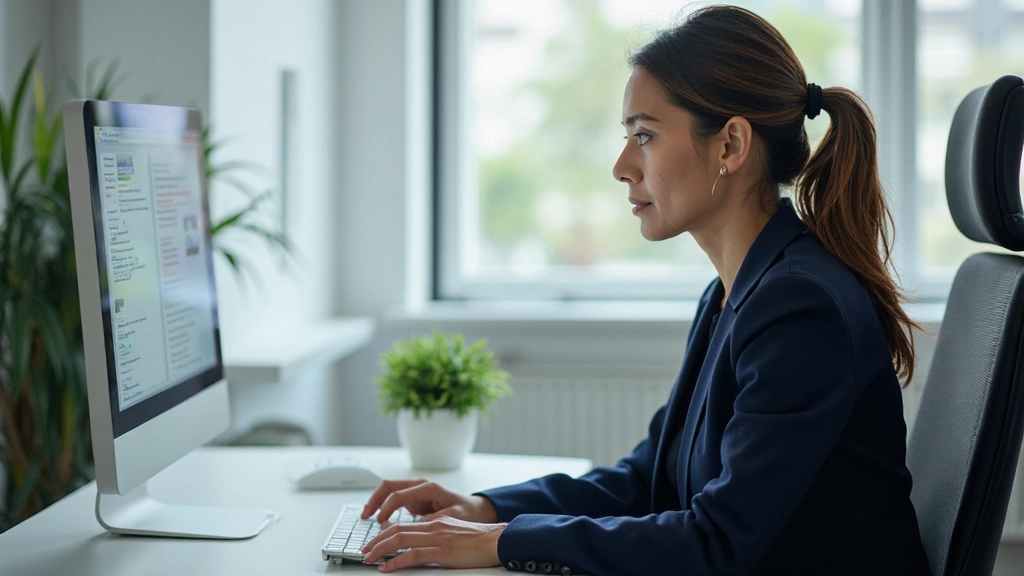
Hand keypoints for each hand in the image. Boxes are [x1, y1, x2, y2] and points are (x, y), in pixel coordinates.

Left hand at [360, 515, 506, 571]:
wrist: (497, 540)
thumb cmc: (478, 540)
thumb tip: (419, 549)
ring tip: (368, 559)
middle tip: (364, 552)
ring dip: (380, 550)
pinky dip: (396, 562)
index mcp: (434, 522)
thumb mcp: (452, 534)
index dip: (384, 534)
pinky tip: (386, 568)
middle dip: (376, 541)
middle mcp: (433, 527)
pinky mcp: (442, 552)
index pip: (403, 525)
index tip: (373, 543)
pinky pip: (413, 555)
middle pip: (396, 531)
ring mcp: (437, 539)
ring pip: (400, 540)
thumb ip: (435, 538)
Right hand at [361, 478, 497, 523]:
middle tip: (364, 515)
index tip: (379, 521)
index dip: (387, 507)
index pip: (399, 494)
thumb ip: (434, 519)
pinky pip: (394, 499)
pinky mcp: (415, 499)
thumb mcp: (452, 517)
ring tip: (366, 516)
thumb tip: (416, 525)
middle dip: (374, 499)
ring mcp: (416, 491)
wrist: (475, 510)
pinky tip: (377, 517)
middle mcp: (420, 486)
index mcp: (429, 488)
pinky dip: (384, 506)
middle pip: (389, 486)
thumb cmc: (466, 512)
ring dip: (376, 502)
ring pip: (389, 491)